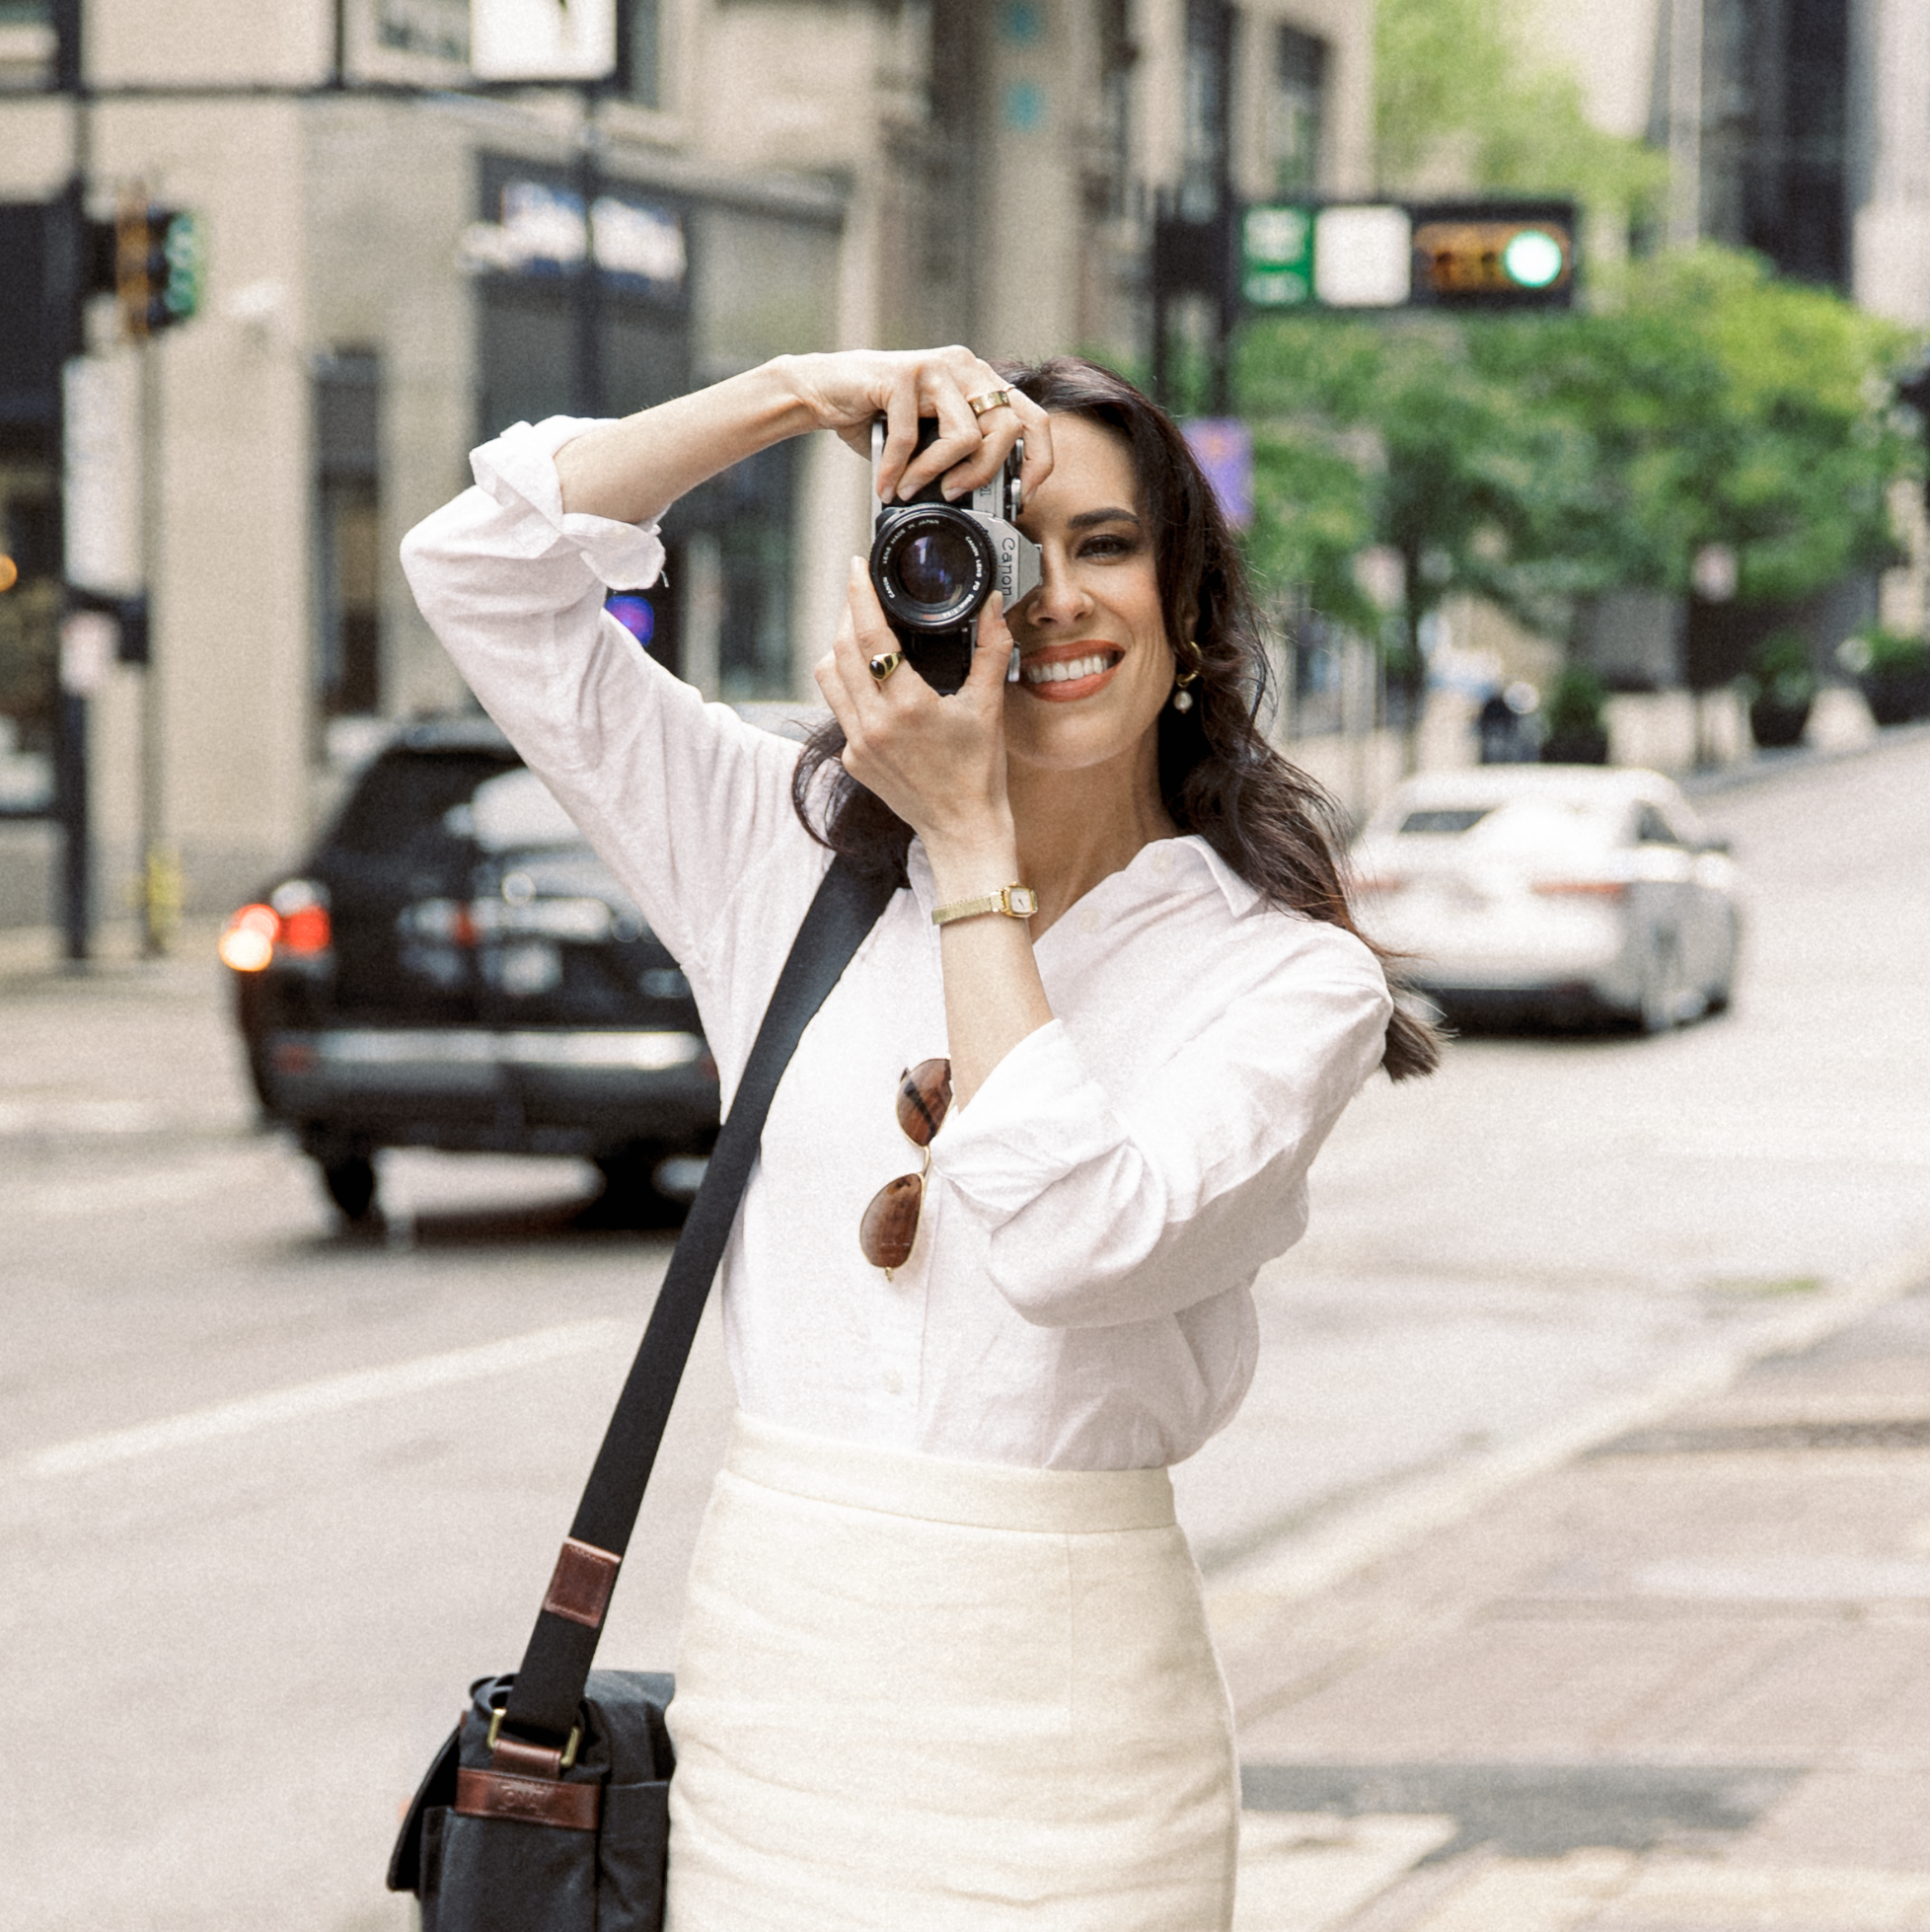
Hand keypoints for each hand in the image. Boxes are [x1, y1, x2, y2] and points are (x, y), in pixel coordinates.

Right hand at [779, 349, 1053, 505]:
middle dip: (984, 474)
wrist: (823, 390)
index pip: (1033, 418)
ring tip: (910, 490)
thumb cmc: (876, 418)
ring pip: (967, 435)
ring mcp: (938, 366)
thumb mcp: (927, 441)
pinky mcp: (904, 372)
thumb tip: (982, 506)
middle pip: (1007, 428)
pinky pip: (913, 437)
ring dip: (936, 474)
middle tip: (954, 495)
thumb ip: (956, 460)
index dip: (1037, 461)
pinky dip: (898, 470)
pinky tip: (885, 485)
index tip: (1022, 497)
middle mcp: (967, 367)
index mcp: (980, 382)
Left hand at [813, 563, 1017, 865]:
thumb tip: (992, 604)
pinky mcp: (851, 760)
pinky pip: (838, 708)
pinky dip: (847, 684)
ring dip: (838, 647)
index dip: (859, 595)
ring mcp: (857, 744)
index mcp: (908, 707)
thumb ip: (991, 649)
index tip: (856, 567)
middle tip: (861, 592)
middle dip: (849, 613)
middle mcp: (873, 725)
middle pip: (840, 649)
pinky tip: (867, 677)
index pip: (871, 636)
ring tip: (858, 629)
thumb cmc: (979, 773)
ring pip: (827, 677)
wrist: (962, 830)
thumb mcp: (989, 706)